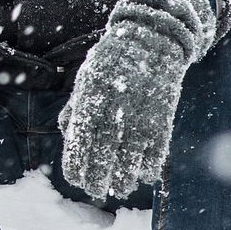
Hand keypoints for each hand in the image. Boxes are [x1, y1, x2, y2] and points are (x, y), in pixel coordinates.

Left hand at [59, 0, 215, 199]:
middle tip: (95, 191)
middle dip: (98, 177)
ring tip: (117, 188)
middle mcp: (115, 107)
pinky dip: (149, 165)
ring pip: (131, 156)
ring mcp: (141, 112)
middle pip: (104, 152)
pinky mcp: (163, 115)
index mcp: (92, 97)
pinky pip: (157, 148)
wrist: (153, 38)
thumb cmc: (113, 61)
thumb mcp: (88, 78)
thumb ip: (76, 107)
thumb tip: (67, 136)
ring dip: (124, 177)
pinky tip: (142, 175)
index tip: (75, 178)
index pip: (80, 139)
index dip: (77, 163)